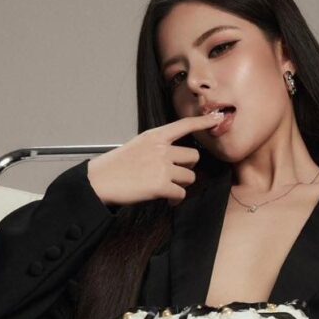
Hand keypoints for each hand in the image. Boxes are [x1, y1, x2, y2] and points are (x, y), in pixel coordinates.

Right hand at [86, 112, 224, 207]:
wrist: (100, 180)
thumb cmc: (116, 165)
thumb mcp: (137, 146)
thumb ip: (157, 147)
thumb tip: (174, 158)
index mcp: (154, 136)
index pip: (184, 125)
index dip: (203, 121)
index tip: (217, 118)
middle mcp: (161, 149)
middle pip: (194, 156)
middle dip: (188, 167)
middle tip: (176, 175)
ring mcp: (162, 167)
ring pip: (190, 177)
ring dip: (182, 185)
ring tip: (168, 188)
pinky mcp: (160, 185)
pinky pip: (181, 194)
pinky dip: (176, 200)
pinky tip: (167, 200)